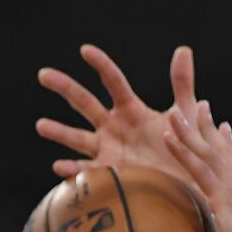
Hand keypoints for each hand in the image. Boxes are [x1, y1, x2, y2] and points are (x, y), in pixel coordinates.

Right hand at [35, 44, 200, 188]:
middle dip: (65, 88)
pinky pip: (90, 171)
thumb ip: (182, 83)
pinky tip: (59, 166)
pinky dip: (74, 170)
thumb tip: (184, 50)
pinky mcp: (112, 172)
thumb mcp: (186, 113)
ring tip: (41, 125)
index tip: (86, 51)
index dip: (101, 65)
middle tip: (44, 75)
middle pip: (85, 103)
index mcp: (131, 110)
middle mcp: (115, 127)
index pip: (113, 82)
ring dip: (60, 132)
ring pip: (79, 138)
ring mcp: (110, 150)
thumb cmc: (187, 146)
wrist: (190, 181)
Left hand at [164, 102, 231, 231]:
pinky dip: (182, 150)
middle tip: (200, 105)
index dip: (230, 147)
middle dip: (211, 128)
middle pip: (225, 152)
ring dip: (190, 131)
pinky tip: (168, 135)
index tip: (224, 129)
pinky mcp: (224, 199)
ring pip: (209, 154)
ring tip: (174, 112)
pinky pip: (199, 168)